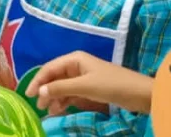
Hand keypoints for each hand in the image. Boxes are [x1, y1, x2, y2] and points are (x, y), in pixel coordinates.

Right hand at [26, 51, 151, 115]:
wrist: (141, 94)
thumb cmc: (113, 85)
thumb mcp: (85, 86)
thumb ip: (62, 88)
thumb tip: (40, 91)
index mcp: (74, 59)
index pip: (49, 68)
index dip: (38, 81)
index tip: (29, 95)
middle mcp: (76, 66)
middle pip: (54, 78)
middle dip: (46, 91)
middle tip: (39, 106)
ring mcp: (83, 78)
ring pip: (62, 87)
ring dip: (55, 98)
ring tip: (49, 111)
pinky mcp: (90, 88)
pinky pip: (71, 94)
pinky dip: (64, 101)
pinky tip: (59, 110)